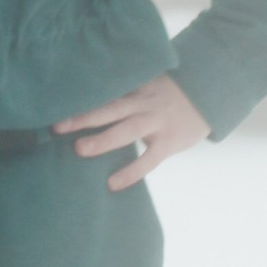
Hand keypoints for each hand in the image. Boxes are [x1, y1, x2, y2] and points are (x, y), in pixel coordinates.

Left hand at [55, 71, 211, 191]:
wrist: (210, 93)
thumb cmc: (170, 93)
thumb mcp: (147, 83)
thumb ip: (123, 91)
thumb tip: (88, 101)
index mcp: (135, 88)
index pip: (104, 92)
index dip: (81, 97)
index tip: (56, 103)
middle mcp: (143, 103)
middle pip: (110, 108)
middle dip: (83, 117)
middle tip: (56, 126)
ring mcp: (157, 122)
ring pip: (127, 129)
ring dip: (103, 139)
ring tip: (79, 149)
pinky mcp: (169, 142)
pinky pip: (148, 159)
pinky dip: (131, 171)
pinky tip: (113, 183)